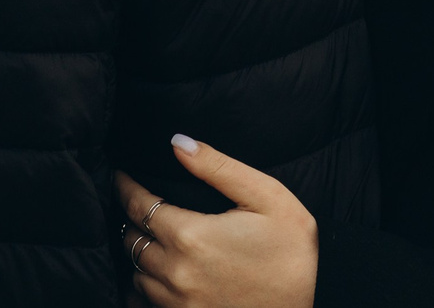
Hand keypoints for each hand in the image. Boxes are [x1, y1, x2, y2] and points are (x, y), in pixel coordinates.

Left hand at [116, 135, 317, 307]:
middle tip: (138, 204)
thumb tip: (178, 142)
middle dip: (133, 218)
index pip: (139, 205)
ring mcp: (178, 304)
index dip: (125, 187)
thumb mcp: (267, 198)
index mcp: (192, 236)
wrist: (314, 306)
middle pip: (132, 239)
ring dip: (139, 253)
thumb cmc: (294, 254)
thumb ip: (218, 167)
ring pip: (137, 273)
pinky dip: (143, 288)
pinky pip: (145, 304)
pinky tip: (154, 277)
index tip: (120, 176)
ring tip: (149, 236)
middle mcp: (176, 272)